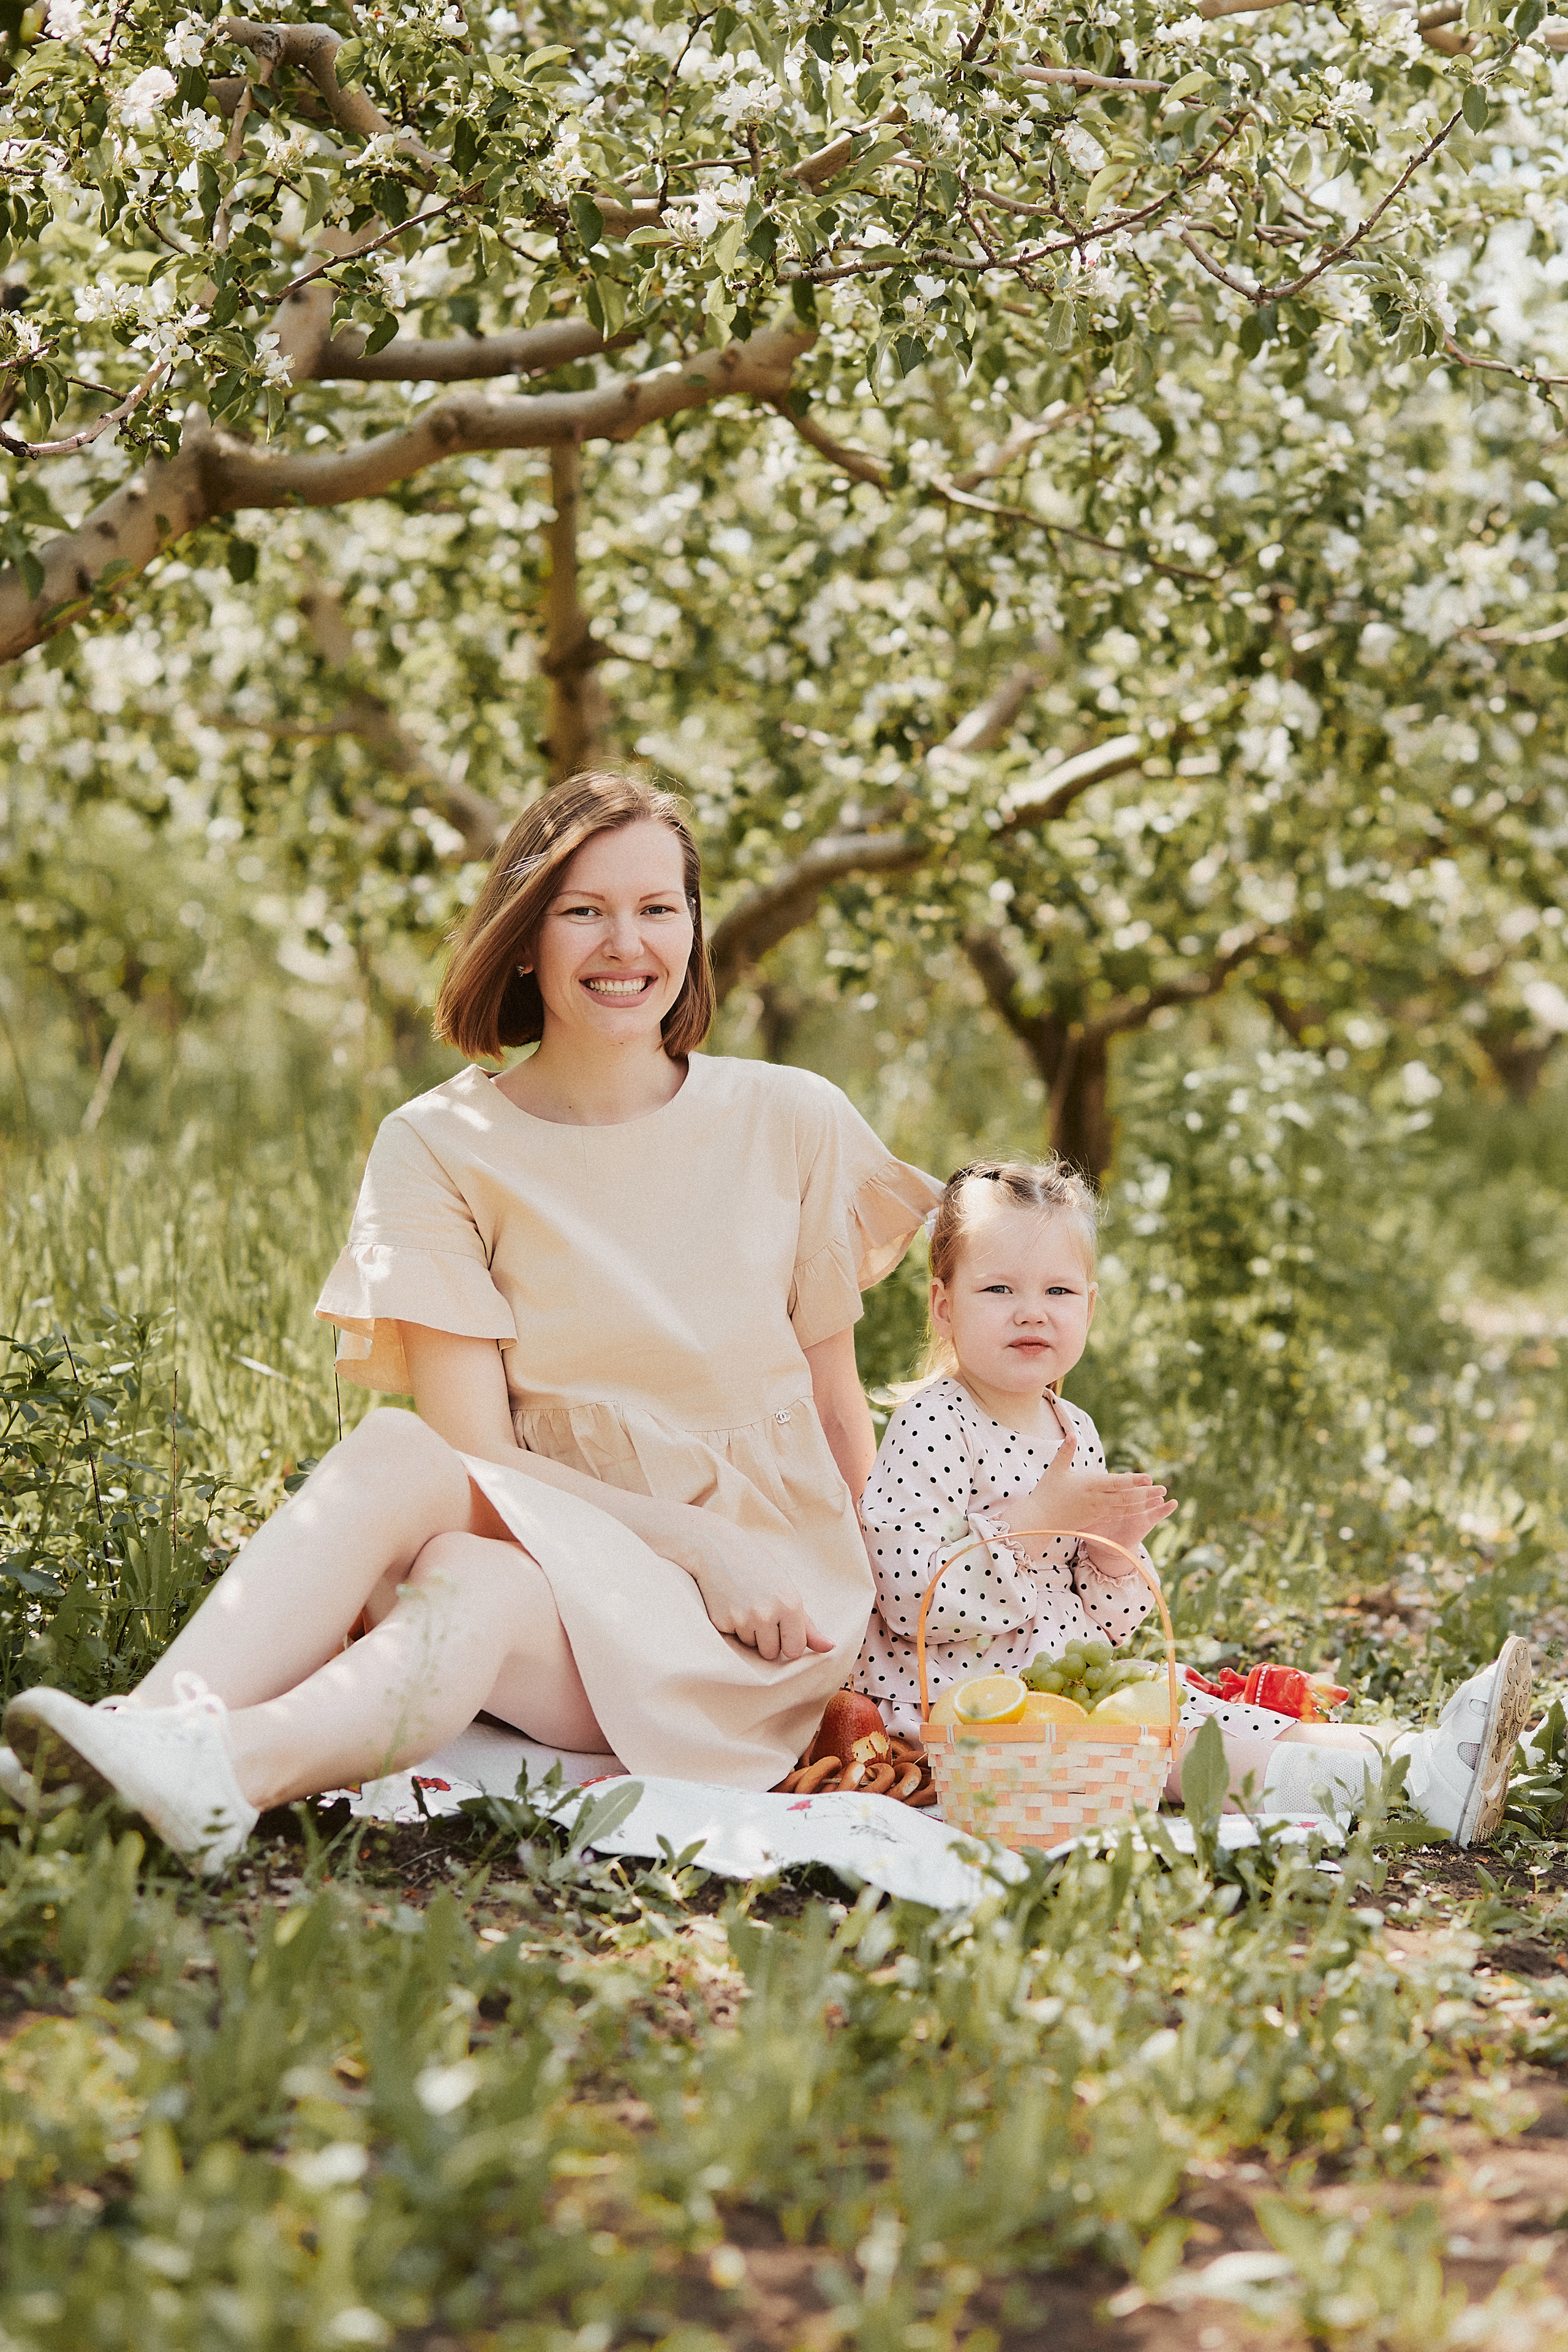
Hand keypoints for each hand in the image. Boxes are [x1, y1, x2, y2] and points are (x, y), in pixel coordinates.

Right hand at [675, 1520, 834, 1662]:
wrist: (716, 1548)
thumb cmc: (757, 1566)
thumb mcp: (786, 1588)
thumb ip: (807, 1624)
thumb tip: (831, 1648)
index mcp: (789, 1604)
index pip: (795, 1649)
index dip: (788, 1641)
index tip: (782, 1628)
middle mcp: (767, 1614)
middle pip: (772, 1653)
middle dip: (767, 1640)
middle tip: (760, 1611)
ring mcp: (742, 1619)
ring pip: (751, 1647)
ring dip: (749, 1633)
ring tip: (744, 1605)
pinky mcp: (721, 1623)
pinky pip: (733, 1640)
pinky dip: (732, 1627)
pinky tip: (730, 1604)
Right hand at [1010, 1424, 1175, 1571]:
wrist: (1041, 1519)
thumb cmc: (1047, 1492)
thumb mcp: (1056, 1469)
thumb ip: (1066, 1451)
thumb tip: (1071, 1433)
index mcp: (1090, 1485)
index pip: (1117, 1483)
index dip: (1134, 1480)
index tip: (1149, 1477)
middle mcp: (1097, 1499)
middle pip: (1126, 1496)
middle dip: (1146, 1493)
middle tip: (1163, 1488)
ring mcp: (1098, 1511)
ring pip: (1125, 1507)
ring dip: (1143, 1503)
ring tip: (1159, 1499)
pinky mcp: (1096, 1519)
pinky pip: (1118, 1515)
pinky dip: (1132, 1512)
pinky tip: (1142, 1510)